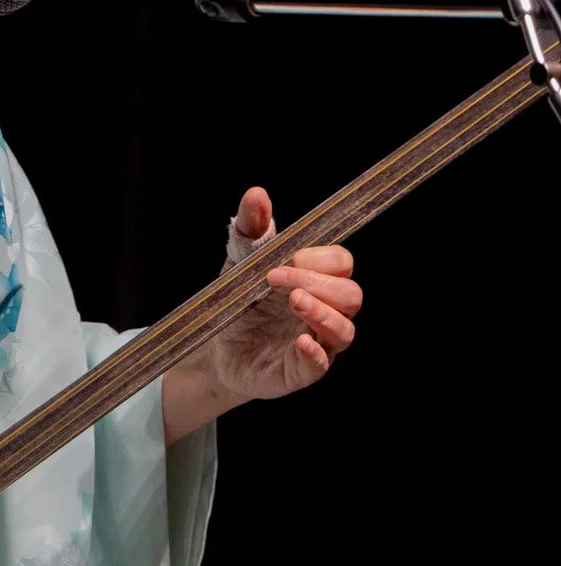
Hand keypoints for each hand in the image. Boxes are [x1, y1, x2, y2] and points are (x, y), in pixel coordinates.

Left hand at [162, 186, 362, 437]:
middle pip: (351, 295)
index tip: (283, 260)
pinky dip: (315, 353)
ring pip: (345, 330)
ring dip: (323, 313)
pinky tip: (299, 341)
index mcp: (316, 281)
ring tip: (293, 302)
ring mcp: (316, 343)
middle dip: (317, 283)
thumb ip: (251, 229)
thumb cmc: (239, 302)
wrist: (214, 348)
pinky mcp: (300, 371)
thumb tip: (257, 194)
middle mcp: (324, 311)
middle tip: (274, 280)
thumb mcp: (239, 262)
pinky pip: (321, 365)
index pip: (341, 263)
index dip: (318, 259)